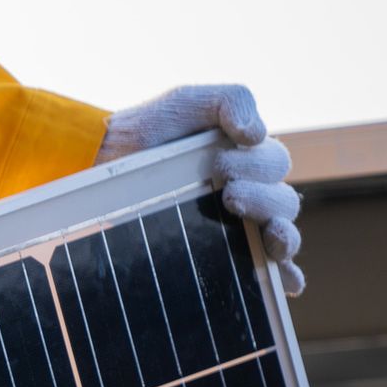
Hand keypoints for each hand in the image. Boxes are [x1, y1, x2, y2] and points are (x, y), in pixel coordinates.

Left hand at [96, 84, 304, 295]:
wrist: (100, 168)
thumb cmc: (145, 133)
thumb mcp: (185, 104)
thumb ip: (228, 101)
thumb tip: (257, 134)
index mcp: (246, 159)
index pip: (275, 165)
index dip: (257, 166)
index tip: (221, 164)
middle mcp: (248, 194)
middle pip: (283, 202)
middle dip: (263, 198)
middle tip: (229, 194)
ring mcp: (236, 227)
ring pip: (281, 235)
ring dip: (283, 236)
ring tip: (266, 233)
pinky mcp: (220, 255)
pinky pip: (265, 271)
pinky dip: (284, 277)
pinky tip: (286, 285)